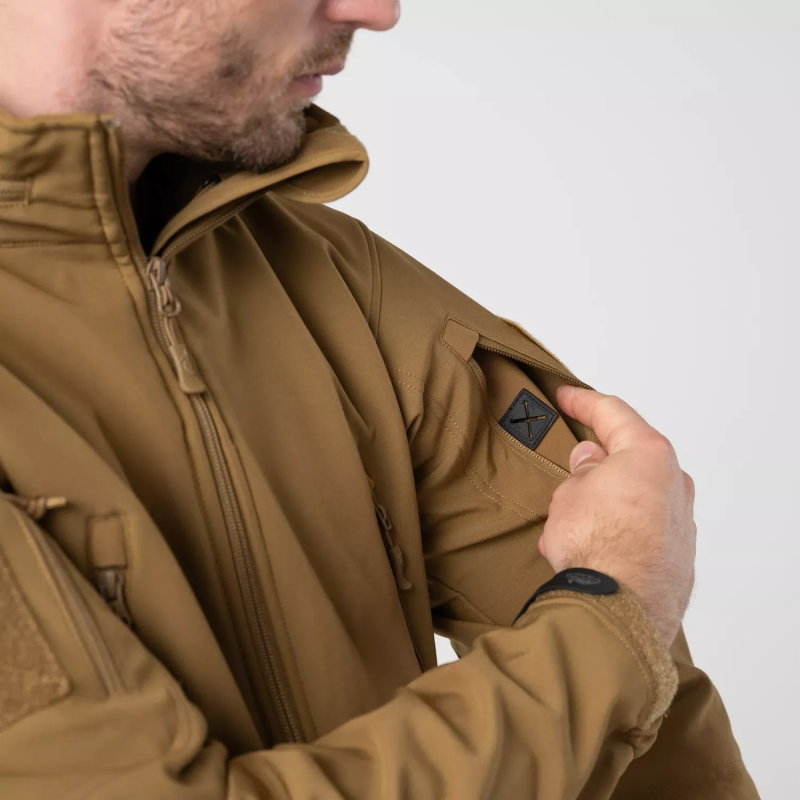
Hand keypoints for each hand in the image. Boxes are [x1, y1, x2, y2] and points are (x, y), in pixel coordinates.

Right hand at [539, 386, 695, 647]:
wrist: (618, 610)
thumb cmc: (596, 543)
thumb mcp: (569, 492)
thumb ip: (582, 471)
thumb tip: (591, 462)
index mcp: (650, 455)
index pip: (613, 413)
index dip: (583, 401)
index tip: (565, 395)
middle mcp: (675, 485)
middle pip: (629, 460)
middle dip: (595, 464)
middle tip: (568, 468)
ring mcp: (680, 524)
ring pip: (632, 500)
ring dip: (600, 505)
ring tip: (565, 525)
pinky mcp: (678, 559)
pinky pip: (638, 532)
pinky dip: (613, 533)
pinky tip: (584, 550)